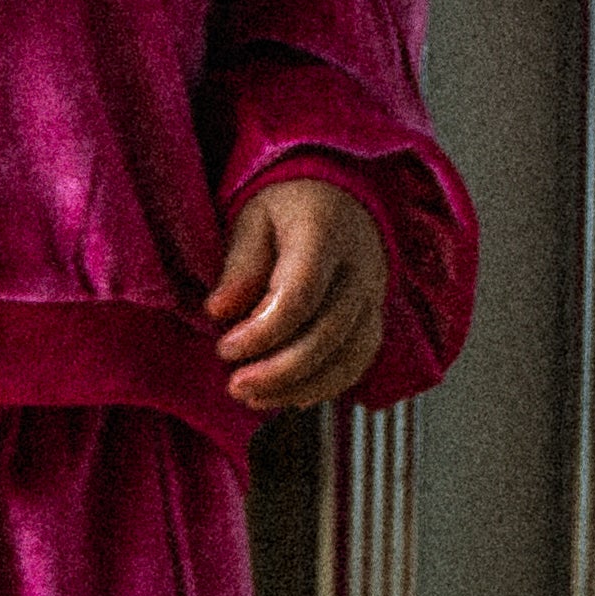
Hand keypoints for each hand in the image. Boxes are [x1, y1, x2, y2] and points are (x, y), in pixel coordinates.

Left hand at [206, 176, 387, 413]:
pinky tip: (290, 397)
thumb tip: (219, 312)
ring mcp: (373, 295)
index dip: (262, 332)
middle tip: (235, 385)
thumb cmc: (286, 207)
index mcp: (324, 232)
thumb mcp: (252, 218)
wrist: (337, 197)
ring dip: (300, 386)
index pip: (300, 294)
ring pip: (348, 355)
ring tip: (254, 398)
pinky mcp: (375, 317)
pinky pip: (359, 360)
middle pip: (328, 333)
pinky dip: (326, 385)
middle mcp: (359, 268)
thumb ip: (239, 265)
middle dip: (279, 370)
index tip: (226, 348)